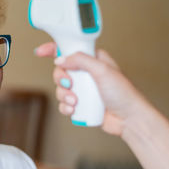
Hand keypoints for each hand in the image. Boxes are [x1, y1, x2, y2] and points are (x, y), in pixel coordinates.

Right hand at [35, 42, 151, 135]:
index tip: (40, 52)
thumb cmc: (123, 93)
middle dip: (61, 80)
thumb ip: (80, 60)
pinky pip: (64, 104)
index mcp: (92, 59)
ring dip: (64, 96)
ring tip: (76, 102)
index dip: (52, 49)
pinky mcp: (81, 104)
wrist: (129, 119)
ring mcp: (83, 89)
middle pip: (60, 70)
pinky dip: (66, 107)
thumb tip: (60, 60)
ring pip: (60, 89)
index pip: (69, 49)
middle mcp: (86, 73)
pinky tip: (75, 109)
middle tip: (70, 85)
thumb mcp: (102, 70)